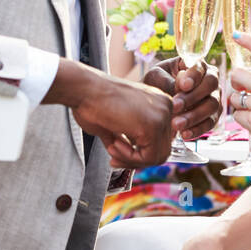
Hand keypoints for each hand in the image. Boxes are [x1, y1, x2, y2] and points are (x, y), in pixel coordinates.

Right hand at [56, 61, 174, 168]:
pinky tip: (113, 145)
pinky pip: (149, 157)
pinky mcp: (154, 125)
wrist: (84, 89)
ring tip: (112, 148)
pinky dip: (129, 158)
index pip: (160, 141)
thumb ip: (128, 140)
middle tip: (113, 157)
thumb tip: (130, 159)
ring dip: (131, 160)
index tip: (116, 152)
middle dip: (136, 159)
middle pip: (162, 150)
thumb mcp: (116, 124)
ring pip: (157, 156)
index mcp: (159, 104)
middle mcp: (166, 107)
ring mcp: (162, 115)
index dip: (138, 153)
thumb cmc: (94, 101)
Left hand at [142, 58, 220, 139]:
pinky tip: (184, 134)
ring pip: (212, 105)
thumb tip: (180, 88)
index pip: (200, 67)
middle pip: (210, 85)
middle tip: (175, 106)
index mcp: (196, 65)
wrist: (154, 103)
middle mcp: (210, 80)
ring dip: (194, 116)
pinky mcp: (212, 116)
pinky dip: (198, 129)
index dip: (194, 76)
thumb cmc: (156, 84)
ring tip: (176, 124)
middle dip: (193, 97)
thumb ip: (167, 80)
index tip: (183, 85)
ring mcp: (214, 98)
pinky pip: (210, 123)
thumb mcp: (156, 77)